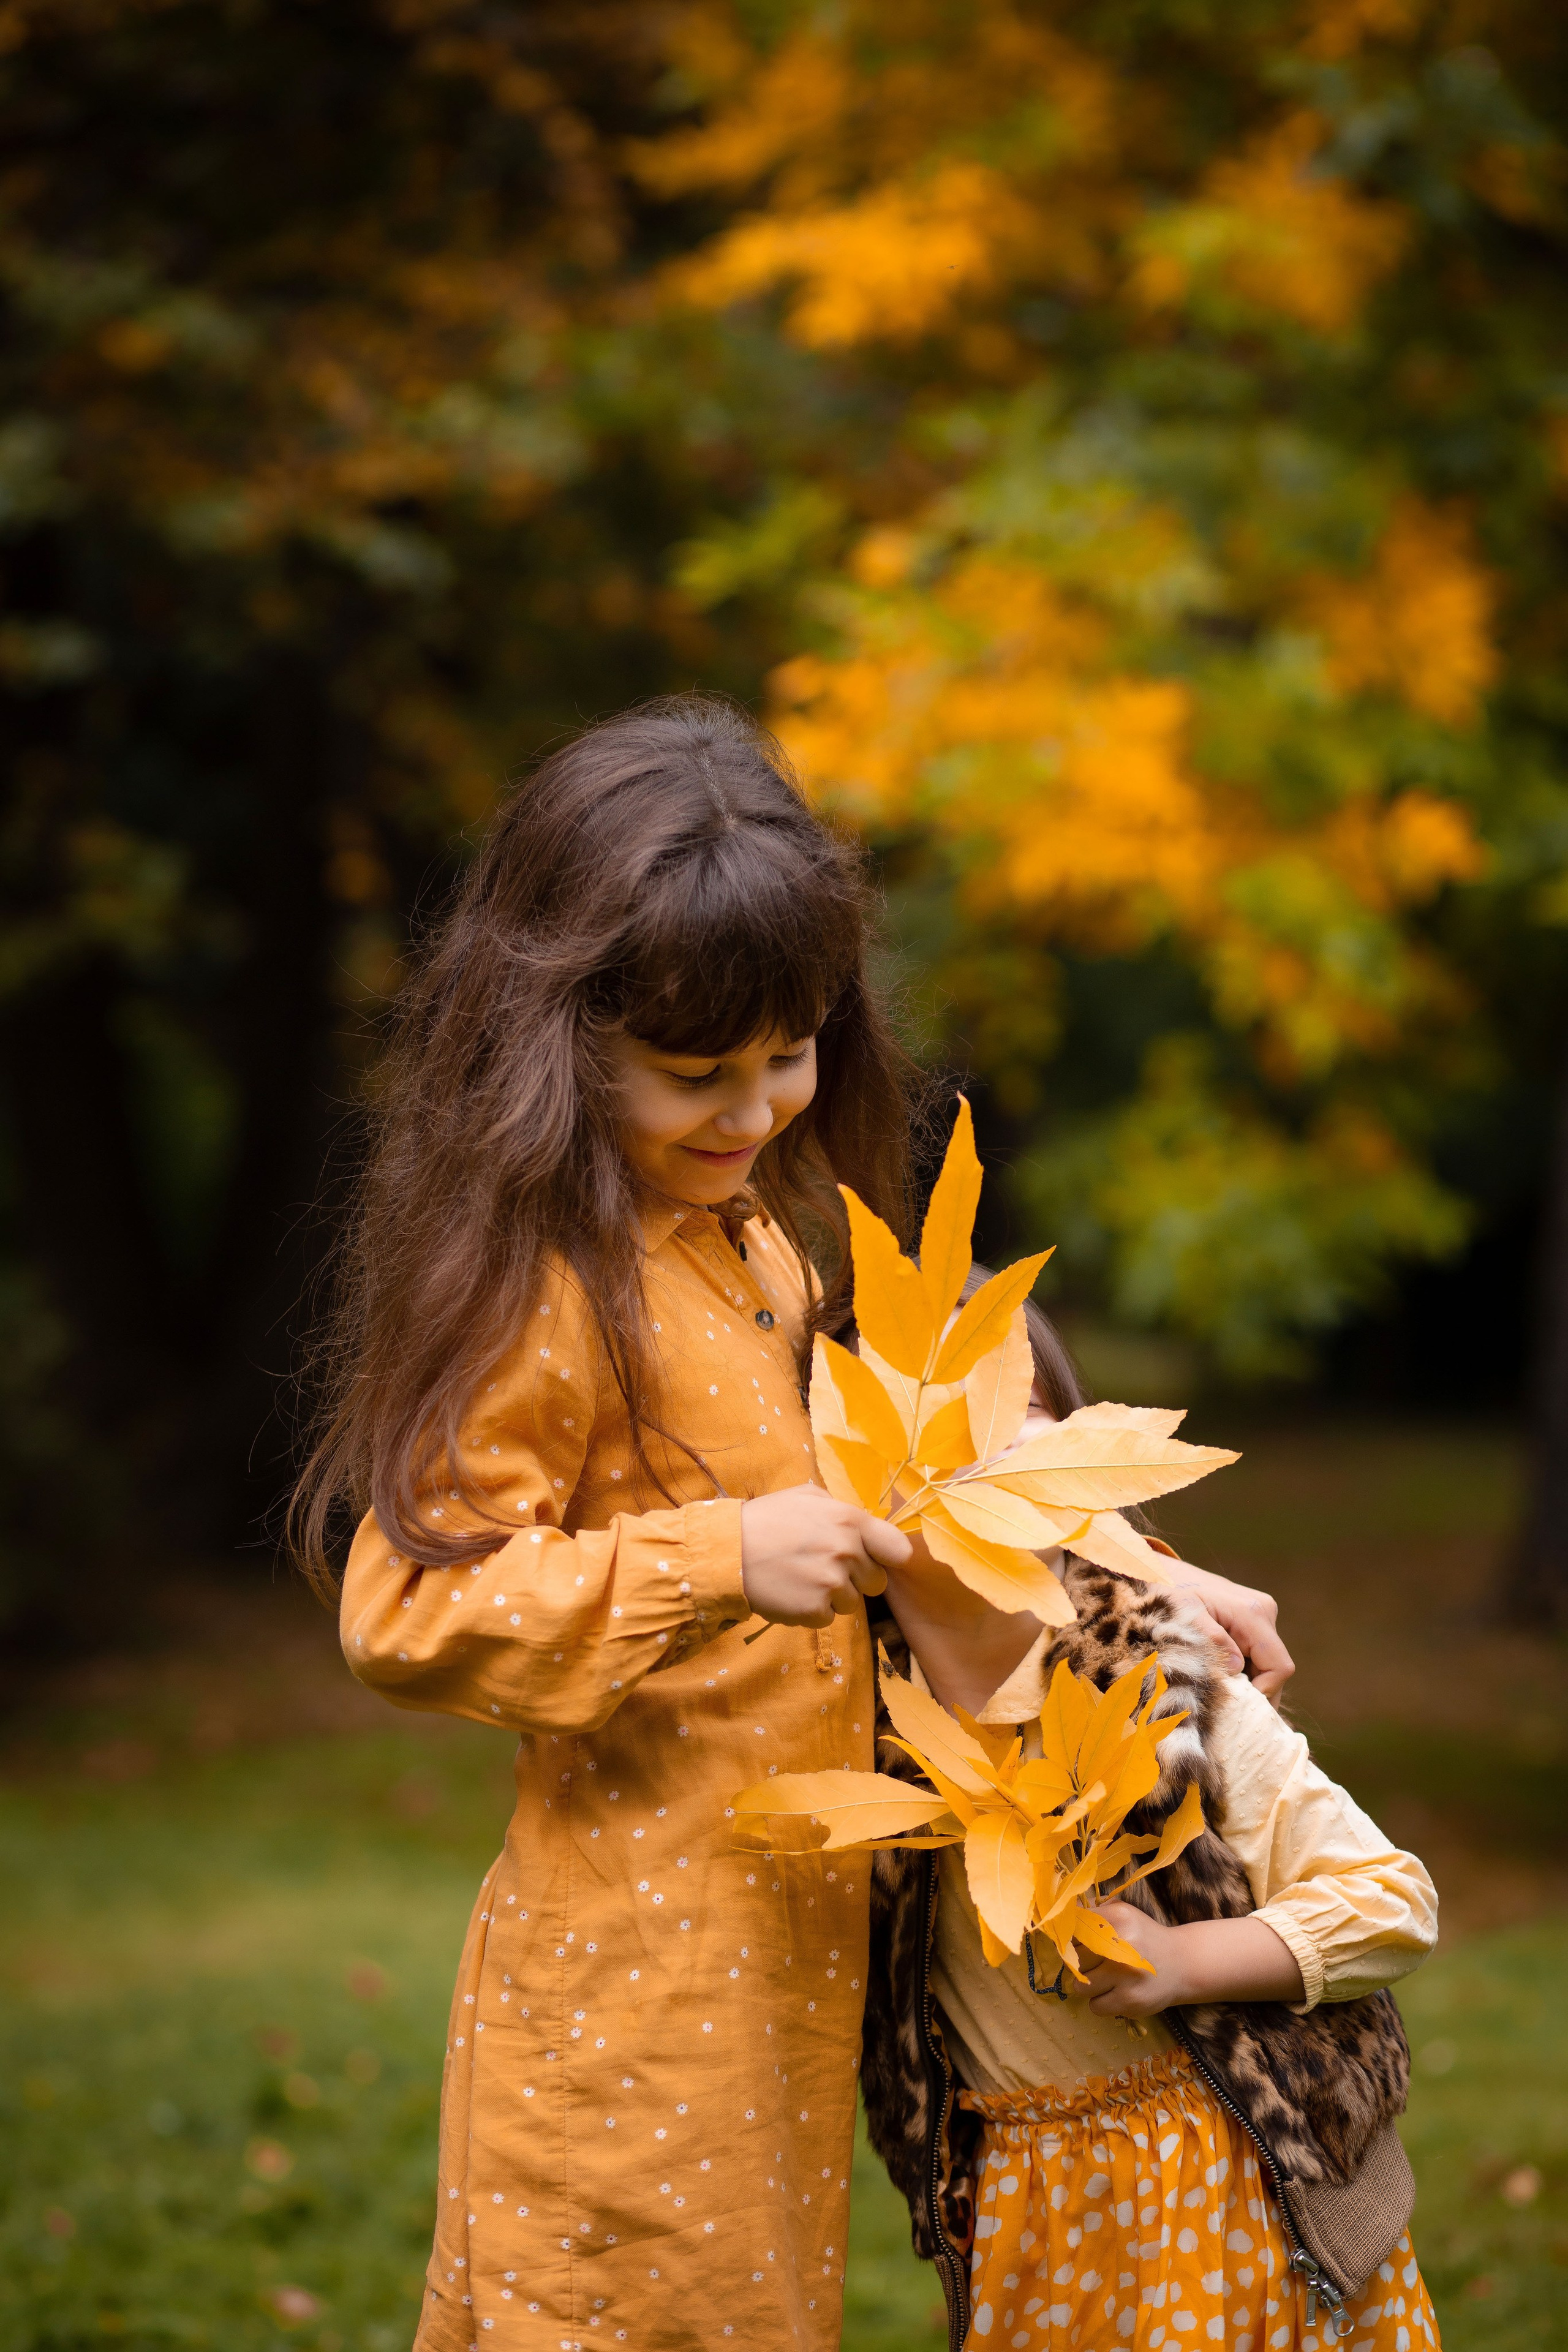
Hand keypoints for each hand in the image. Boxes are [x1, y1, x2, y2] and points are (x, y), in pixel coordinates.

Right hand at [740, 1483, 911, 1627]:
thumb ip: (839, 1507)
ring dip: (832, 1596)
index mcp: (850, 1520)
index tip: (877, 1559)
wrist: (728, 1551)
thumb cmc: (766, 1519)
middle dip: (855, 1578)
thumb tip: (858, 1522)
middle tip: (823, 1568)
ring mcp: (832, 1583)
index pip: (898, 1549)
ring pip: (852, 1602)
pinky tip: (791, 1593)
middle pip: (876, 1581)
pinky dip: (811, 1610)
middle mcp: (847, 1551)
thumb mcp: (805, 1495)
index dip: (889, 1557)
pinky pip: (827, 1617)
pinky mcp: (814, 1610)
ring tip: (801, 1578)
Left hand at [1077, 1901, 1304, 2015]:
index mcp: (1118, 1918)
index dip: (1071, 1938)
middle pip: (1075, 1958)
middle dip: (1082, 1963)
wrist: (1182, 1964)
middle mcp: (1122, 1945)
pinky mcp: (1130, 2001)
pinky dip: (1101, 2002)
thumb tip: (1057, 1916)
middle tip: (1097, 1963)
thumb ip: (1094, 1913)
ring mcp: (1126, 1975)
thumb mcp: (1123, 1915)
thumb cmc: (1144, 1938)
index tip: (1075, 1942)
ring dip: (1089, 1985)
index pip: (1074, 1928)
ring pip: (1081, 1985)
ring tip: (1107, 1979)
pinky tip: (1116, 1993)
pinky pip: (1095, 2006)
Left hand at [1155, 1557, 1294, 1700]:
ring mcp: (1259, 1616)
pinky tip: (1217, 1675)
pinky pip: (1255, 1655)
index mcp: (1252, 1613)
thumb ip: (1212, 1640)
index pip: (1279, 1666)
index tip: (1235, 1703)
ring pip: (1265, 1665)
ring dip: (1246, 1682)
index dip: (1264, 1691)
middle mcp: (1263, 1613)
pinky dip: (1241, 1671)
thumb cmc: (1168, 1592)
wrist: (1162, 1571)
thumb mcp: (1183, 1616)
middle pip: (1275, 1669)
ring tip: (1216, 1689)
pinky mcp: (1251, 1622)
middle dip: (1255, 1692)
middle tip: (1225, 1706)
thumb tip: (1235, 1669)